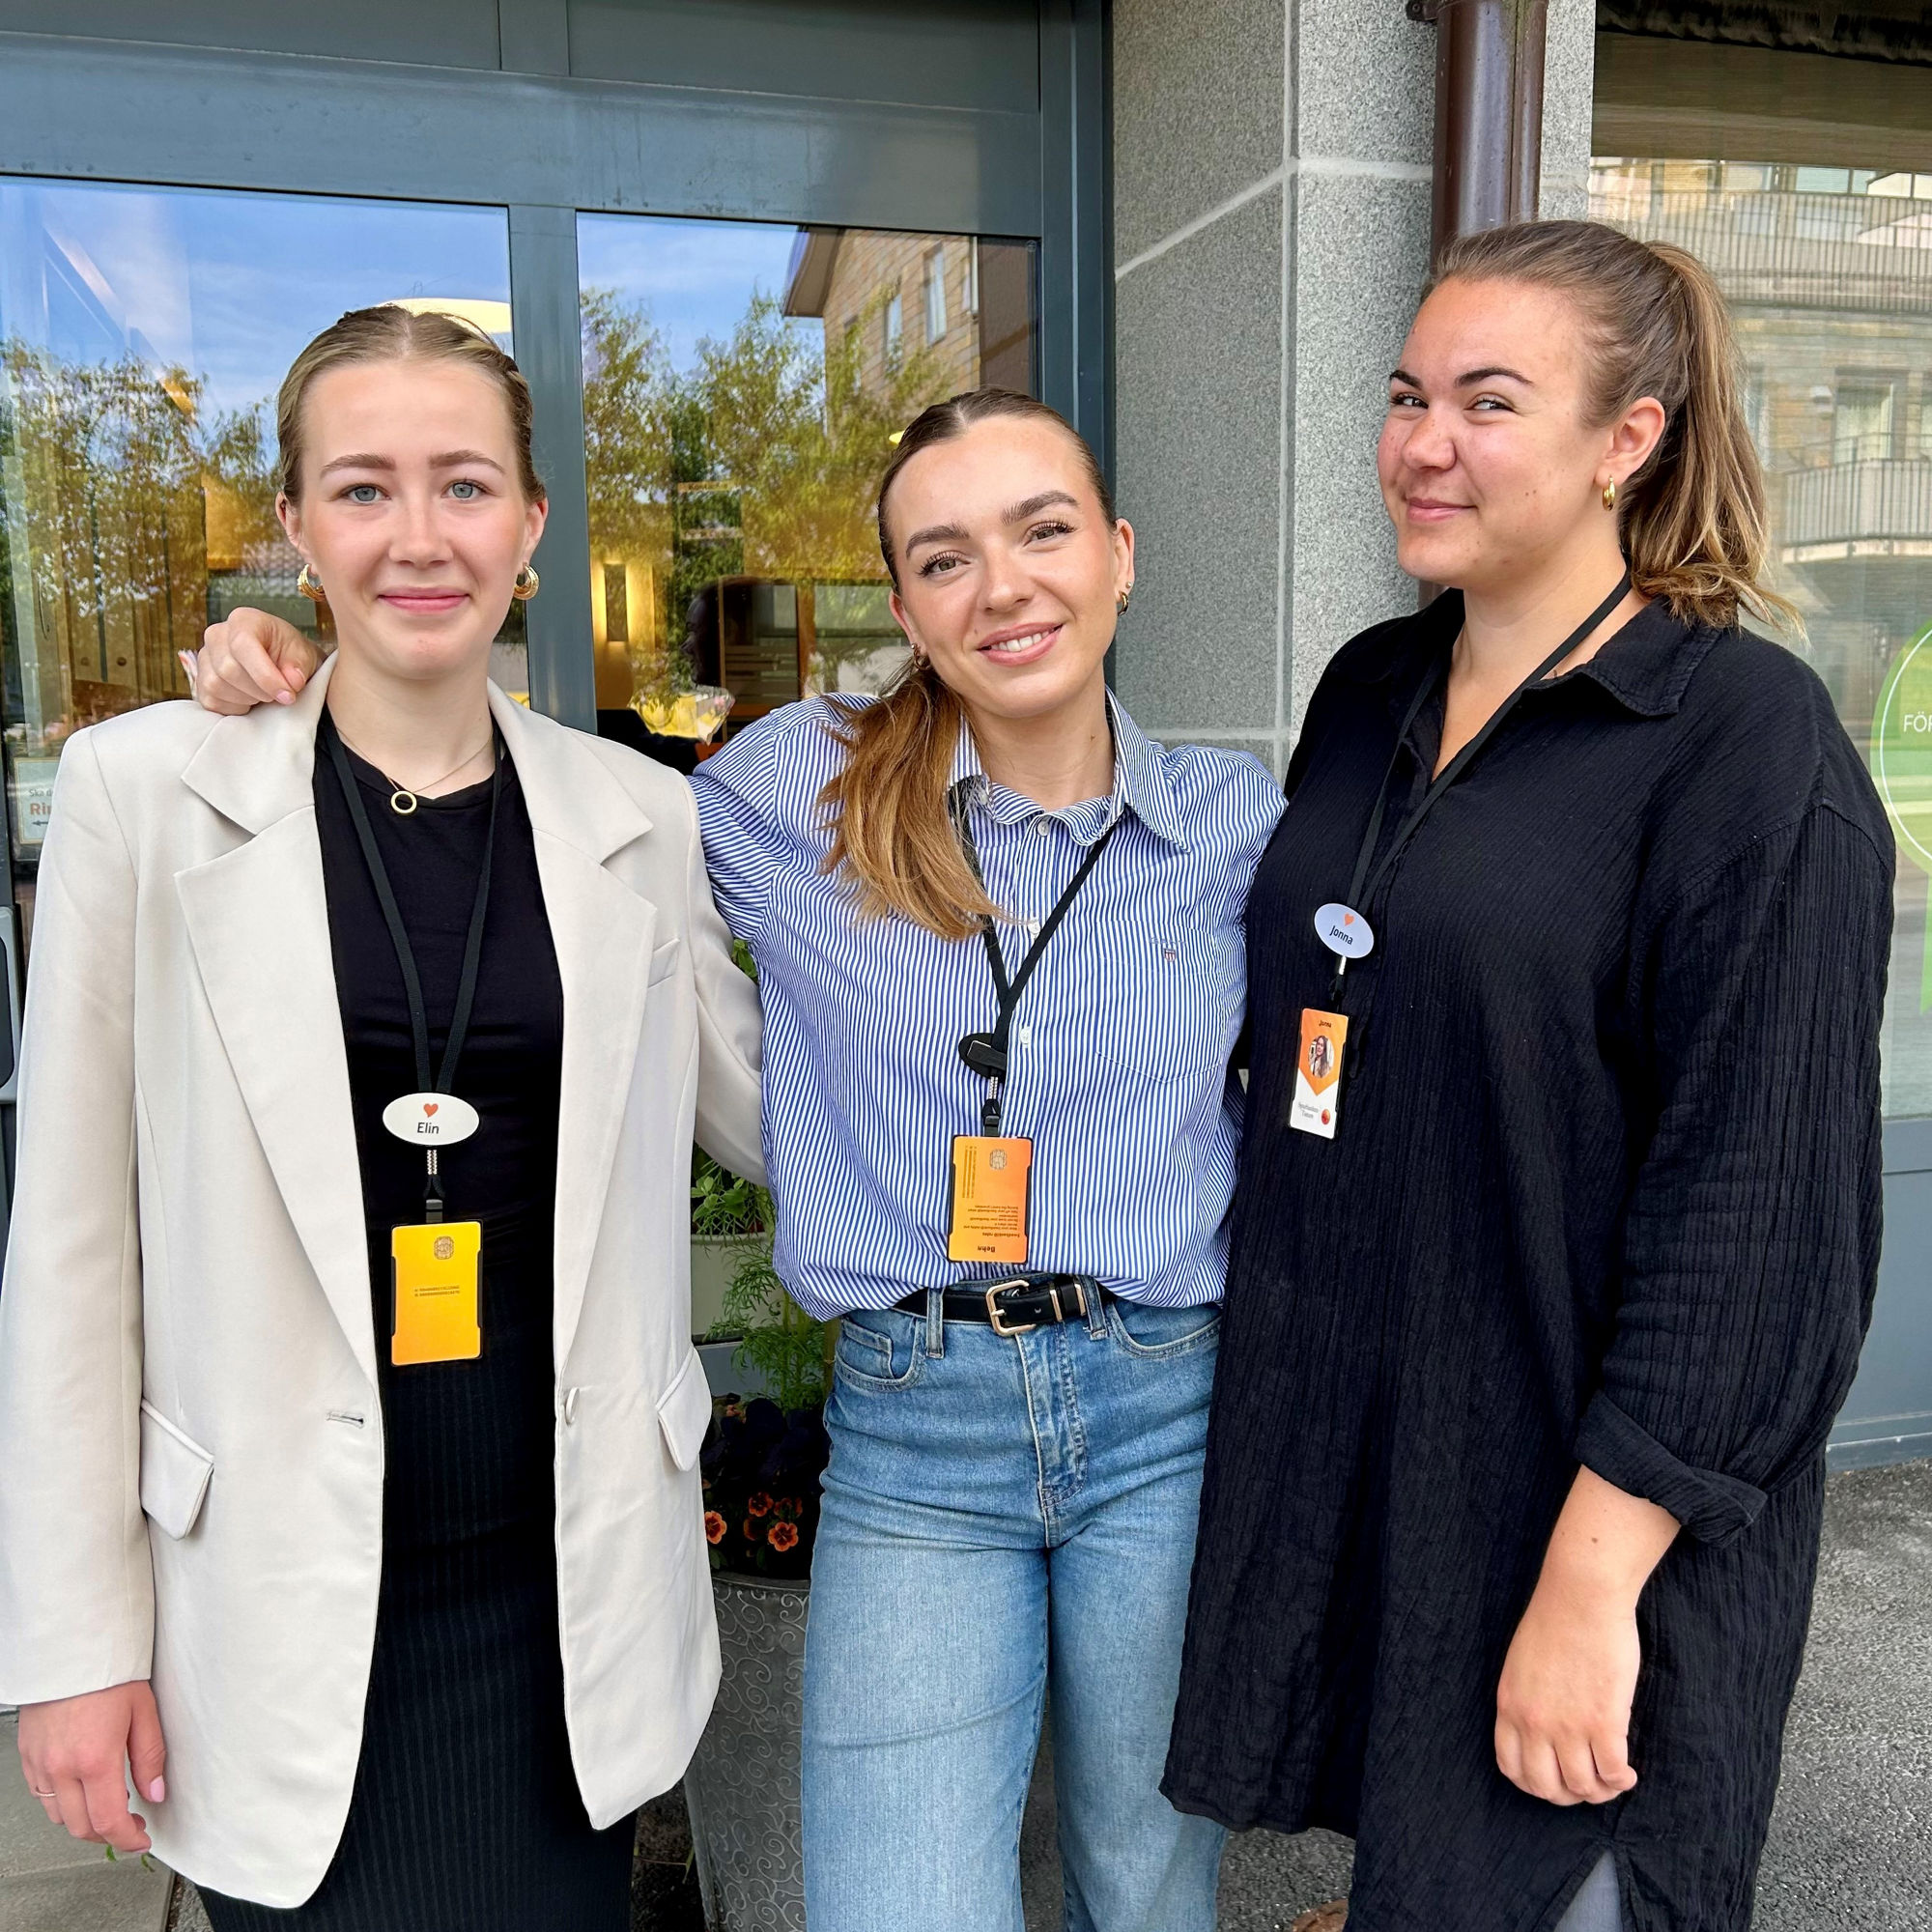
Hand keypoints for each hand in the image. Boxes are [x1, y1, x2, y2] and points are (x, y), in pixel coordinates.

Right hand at [18, 1681, 167, 1853]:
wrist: (70, 1648)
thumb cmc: (108, 1672)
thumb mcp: (143, 1710)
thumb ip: (149, 1757)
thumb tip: (155, 1792)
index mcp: (94, 1758)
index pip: (108, 1820)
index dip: (126, 1838)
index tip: (140, 1839)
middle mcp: (61, 1767)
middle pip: (81, 1826)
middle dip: (107, 1834)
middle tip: (129, 1824)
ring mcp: (40, 1763)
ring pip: (58, 1815)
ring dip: (84, 1819)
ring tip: (109, 1802)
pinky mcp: (27, 1756)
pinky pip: (42, 1795)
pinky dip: (62, 1802)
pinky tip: (82, 1787)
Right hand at [191, 607, 321, 714]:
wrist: (282, 664)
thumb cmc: (290, 655)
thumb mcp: (304, 655)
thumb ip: (299, 666)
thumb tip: (292, 682)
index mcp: (243, 620)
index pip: (242, 645)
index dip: (265, 675)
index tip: (287, 695)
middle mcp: (216, 635)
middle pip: (228, 670)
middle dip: (259, 690)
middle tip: (279, 694)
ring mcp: (204, 658)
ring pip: (216, 686)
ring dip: (248, 699)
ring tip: (264, 693)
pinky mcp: (199, 682)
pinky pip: (211, 701)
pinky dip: (235, 708)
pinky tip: (250, 699)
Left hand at [1494, 1464, 1677, 1807]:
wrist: (1581, 1594)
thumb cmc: (1556, 1621)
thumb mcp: (1521, 1665)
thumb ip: (1527, 1701)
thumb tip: (1542, 1735)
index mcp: (1509, 1705)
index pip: (1511, 1769)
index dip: (1535, 1785)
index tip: (1556, 1781)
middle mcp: (1534, 1721)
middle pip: (1546, 1787)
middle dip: (1569, 1796)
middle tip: (1589, 1785)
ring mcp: (1568, 1724)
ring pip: (1582, 1786)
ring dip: (1601, 1791)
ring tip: (1613, 1779)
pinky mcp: (1604, 1721)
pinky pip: (1612, 1772)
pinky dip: (1621, 1780)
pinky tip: (1628, 1772)